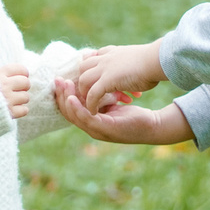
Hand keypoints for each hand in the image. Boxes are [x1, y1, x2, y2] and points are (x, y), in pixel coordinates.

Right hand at [0, 61, 31, 119]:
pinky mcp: (8, 113)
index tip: (21, 76)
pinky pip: (24, 110)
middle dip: (23, 86)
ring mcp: (7, 100)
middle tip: (17, 90)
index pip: (20, 69)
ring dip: (20, 100)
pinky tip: (11, 110)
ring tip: (11, 101)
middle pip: (25, 82)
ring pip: (26, 97)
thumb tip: (7, 73)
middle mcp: (3, 86)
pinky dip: (20, 111)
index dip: (23, 73)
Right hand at [54, 79, 193, 144]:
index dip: (63, 95)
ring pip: (75, 116)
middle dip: (61, 96)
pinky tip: (73, 98)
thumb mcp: (114, 104)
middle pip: (69, 112)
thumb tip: (93, 81)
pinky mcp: (105, 130)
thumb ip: (101, 97)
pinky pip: (86, 119)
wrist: (153, 127)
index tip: (60, 79)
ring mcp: (97, 131)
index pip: (71, 109)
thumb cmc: (134, 115)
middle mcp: (91, 127)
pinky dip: (78, 109)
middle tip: (57, 80)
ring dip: (66, 100)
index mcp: (92, 121)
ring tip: (63, 85)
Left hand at [76, 42, 165, 112]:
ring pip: (83, 80)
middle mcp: (106, 57)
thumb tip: (138, 70)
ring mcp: (105, 68)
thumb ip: (132, 64)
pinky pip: (93, 94)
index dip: (93, 68)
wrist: (158, 61)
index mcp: (114, 52)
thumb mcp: (139, 59)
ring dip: (84, 92)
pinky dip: (91, 104)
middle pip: (83, 66)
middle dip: (84, 80)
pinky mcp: (107, 80)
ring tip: (89, 103)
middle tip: (89, 93)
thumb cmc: (155, 62)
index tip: (97, 79)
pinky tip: (94, 112)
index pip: (95, 56)